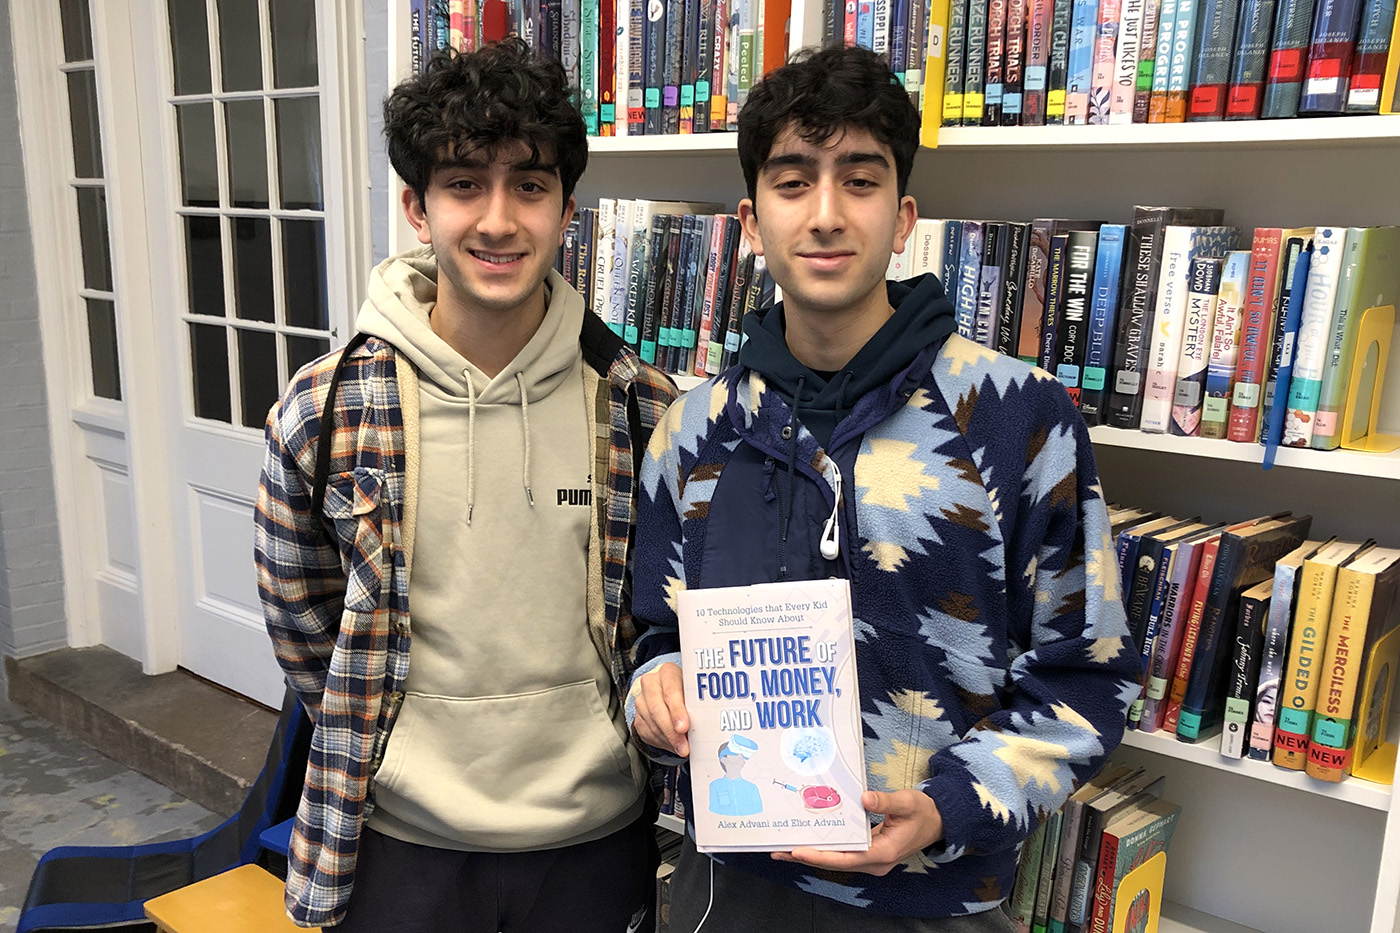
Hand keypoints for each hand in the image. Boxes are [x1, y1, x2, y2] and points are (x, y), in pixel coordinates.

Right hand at [631, 662, 690, 756]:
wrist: (669, 691)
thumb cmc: (687, 692)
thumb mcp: (694, 693)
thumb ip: (698, 705)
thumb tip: (707, 726)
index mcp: (668, 672)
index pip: (671, 692)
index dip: (677, 711)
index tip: (684, 727)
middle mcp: (651, 683)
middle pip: (657, 709)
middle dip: (671, 731)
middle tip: (684, 747)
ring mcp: (641, 699)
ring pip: (652, 723)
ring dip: (668, 740)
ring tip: (682, 749)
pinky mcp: (637, 716)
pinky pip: (647, 732)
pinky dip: (661, 742)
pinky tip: (672, 745)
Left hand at [771, 790, 943, 875]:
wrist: (938, 822)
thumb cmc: (923, 812)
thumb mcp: (908, 802)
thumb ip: (886, 801)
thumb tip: (864, 798)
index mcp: (884, 853)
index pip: (846, 859)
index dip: (821, 856)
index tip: (798, 851)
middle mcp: (874, 862)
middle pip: (835, 863)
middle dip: (807, 857)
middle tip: (779, 851)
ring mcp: (871, 860)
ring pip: (836, 861)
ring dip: (812, 855)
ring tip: (784, 849)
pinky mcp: (868, 854)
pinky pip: (842, 855)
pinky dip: (824, 850)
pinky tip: (808, 842)